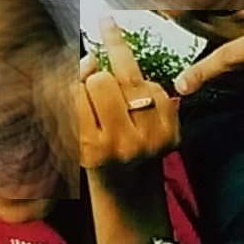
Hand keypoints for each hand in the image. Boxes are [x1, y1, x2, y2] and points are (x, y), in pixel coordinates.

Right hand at [75, 22, 179, 175]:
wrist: (127, 184)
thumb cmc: (94, 151)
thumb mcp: (71, 128)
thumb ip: (72, 90)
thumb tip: (91, 58)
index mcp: (89, 146)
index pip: (75, 91)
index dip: (74, 83)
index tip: (76, 79)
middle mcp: (121, 145)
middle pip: (102, 80)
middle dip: (97, 81)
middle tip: (99, 98)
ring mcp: (151, 139)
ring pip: (131, 79)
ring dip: (121, 83)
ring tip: (118, 102)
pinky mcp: (172, 132)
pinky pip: (156, 87)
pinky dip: (145, 89)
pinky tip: (137, 107)